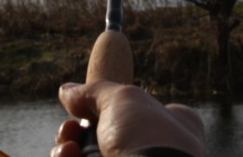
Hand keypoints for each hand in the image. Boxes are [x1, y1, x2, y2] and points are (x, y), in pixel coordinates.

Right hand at [51, 81, 204, 156]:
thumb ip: (95, 92)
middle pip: (102, 137)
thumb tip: (68, 92)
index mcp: (174, 127)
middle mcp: (158, 152)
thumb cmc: (148, 139)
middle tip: (70, 128)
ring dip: (68, 148)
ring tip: (69, 148)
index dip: (106, 107)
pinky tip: (67, 155)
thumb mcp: (122, 99)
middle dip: (77, 131)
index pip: (137, 110)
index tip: (83, 106)